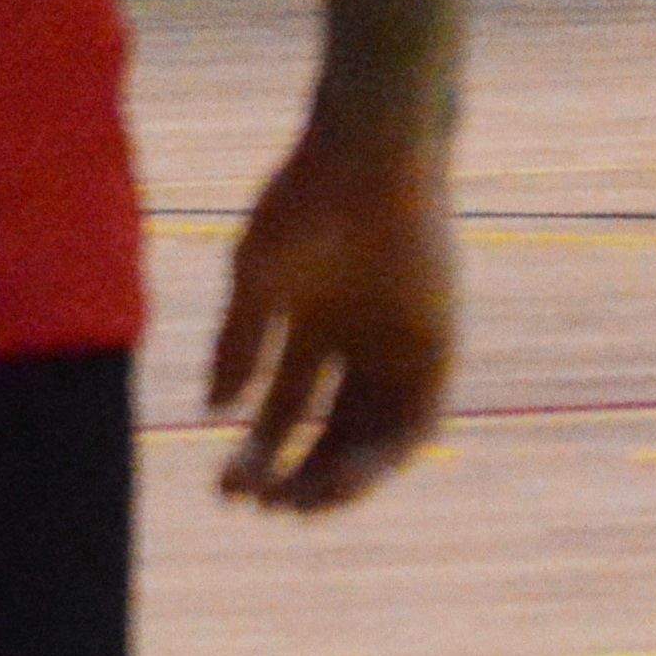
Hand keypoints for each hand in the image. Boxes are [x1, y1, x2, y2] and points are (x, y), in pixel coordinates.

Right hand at [209, 123, 458, 512]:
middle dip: (295, 475)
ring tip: (302, 503)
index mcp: (312, 326)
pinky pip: (421, 417)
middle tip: (261, 504)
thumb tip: (216, 408)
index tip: (225, 486)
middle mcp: (358, 341)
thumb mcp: (257, 279)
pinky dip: (387, 454)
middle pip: (330, 431)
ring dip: (341, 478)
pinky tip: (344, 474)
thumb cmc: (307, 199)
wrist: (372, 151)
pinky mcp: (440, 339)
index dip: (258, 453)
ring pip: (375, 434)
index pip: (285, 410)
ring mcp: (400, 342)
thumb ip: (239, 343)